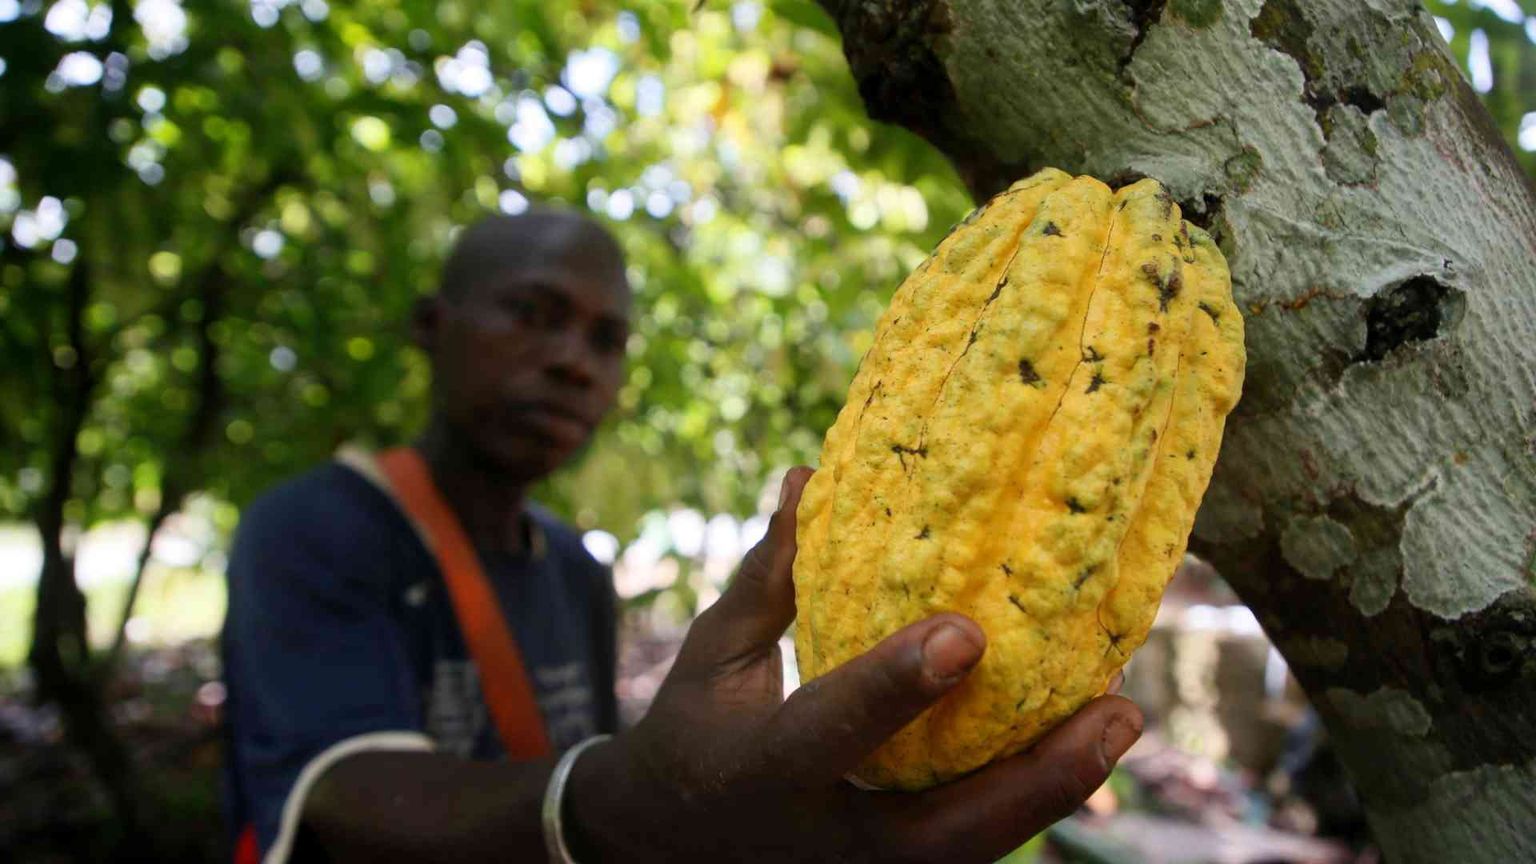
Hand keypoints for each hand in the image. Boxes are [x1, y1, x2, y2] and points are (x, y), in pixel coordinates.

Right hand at [568, 467, 1142, 862]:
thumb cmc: (694, 731)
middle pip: (941, 837)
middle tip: (1116, 711)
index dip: (895, 686)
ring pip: (973, 852)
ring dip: (1053, 792)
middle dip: (1034, 783)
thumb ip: (768, 578)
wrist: (669, 844)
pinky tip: (1082, 738)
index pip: (832, 731)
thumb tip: (810, 478)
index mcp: (761, 772)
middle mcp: (821, 839)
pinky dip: (1029, 796)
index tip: (967, 633)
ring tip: (1121, 717)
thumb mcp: (713, 655)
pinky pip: (971, 845)